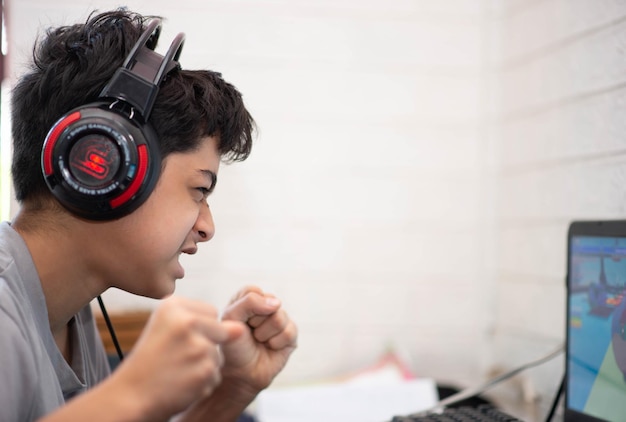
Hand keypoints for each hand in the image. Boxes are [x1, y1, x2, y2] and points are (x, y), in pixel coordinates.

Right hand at [108, 296, 244, 418]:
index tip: (177, 339)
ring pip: (219, 355)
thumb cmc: (150, 360)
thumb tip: (242, 329)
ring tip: (176, 370)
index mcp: (173, 305)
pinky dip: (201, 383)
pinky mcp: (205, 370)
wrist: (130, 395)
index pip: (210, 311)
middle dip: (206, 344)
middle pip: (221, 329)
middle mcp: (187, 321)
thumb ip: (204, 323)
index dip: (198, 328)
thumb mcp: (167, 329)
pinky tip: (180, 383)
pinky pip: (216, 375)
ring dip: (203, 366)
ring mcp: (198, 346)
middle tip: (177, 356)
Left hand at [219, 286, 297, 393]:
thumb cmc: (233, 345)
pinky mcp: (291, 335)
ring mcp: (280, 320)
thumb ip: (250, 302)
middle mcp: (266, 307)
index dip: (245, 308)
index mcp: (248, 299)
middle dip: (255, 321)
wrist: (240, 373)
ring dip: (264, 334)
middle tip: (249, 333)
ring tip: (259, 341)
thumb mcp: (232, 318)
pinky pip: (288, 332)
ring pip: (279, 317)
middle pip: (269, 302)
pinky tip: (270, 348)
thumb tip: (277, 303)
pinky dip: (275, 343)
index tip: (238, 321)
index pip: (253, 290)